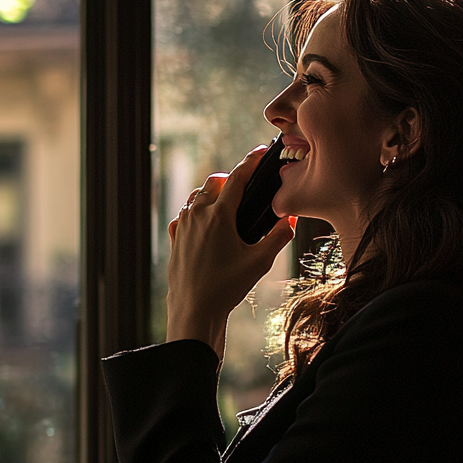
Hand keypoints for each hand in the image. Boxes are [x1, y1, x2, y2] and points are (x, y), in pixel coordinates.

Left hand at [166, 145, 295, 360]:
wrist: (194, 309)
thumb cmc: (226, 287)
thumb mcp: (260, 262)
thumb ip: (278, 236)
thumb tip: (289, 219)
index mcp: (219, 215)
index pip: (238, 177)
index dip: (251, 162)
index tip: (260, 152)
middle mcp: (197, 214)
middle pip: (214, 181)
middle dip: (230, 179)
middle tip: (245, 187)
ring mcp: (182, 225)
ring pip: (196, 197)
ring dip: (211, 194)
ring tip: (226, 205)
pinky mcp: (174, 238)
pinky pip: (184, 215)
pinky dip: (195, 212)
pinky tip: (204, 224)